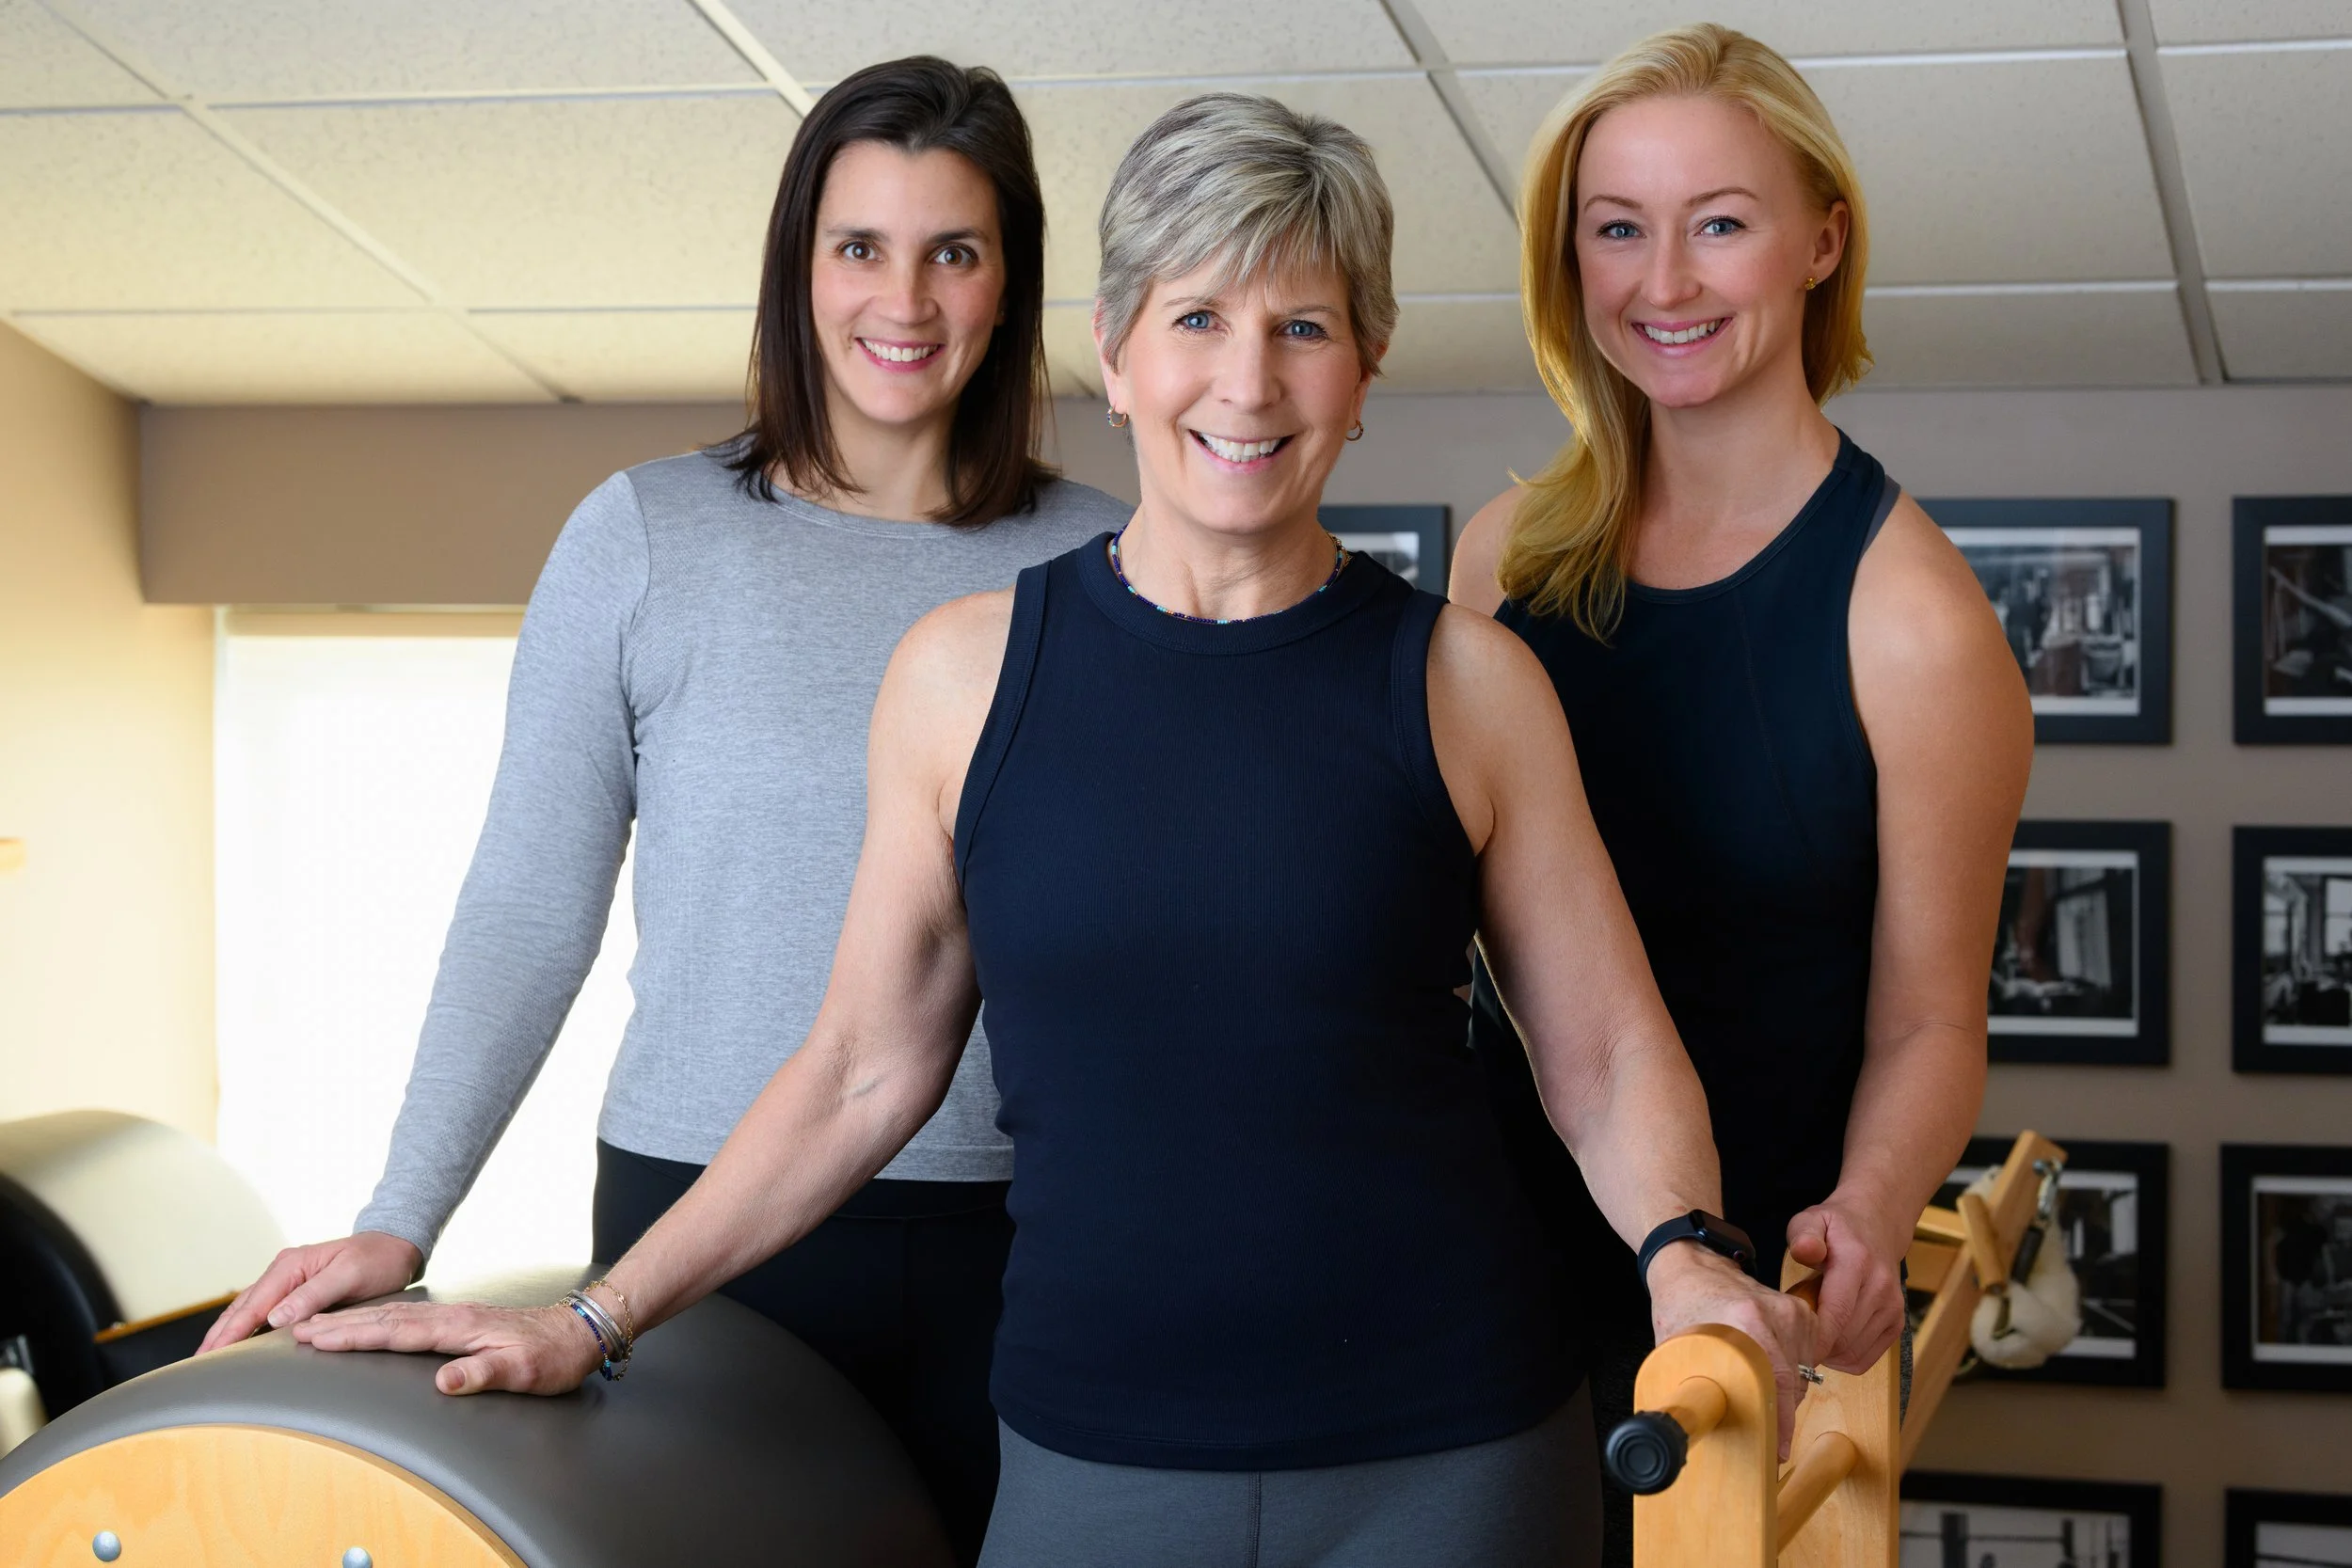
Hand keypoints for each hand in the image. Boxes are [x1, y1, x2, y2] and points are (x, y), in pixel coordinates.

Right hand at [199, 1231, 424, 1353]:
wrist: (395, 1246)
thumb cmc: (378, 1260)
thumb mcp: (350, 1275)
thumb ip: (313, 1295)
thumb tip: (274, 1318)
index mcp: (291, 1266)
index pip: (252, 1306)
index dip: (230, 1334)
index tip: (210, 1358)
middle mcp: (283, 1269)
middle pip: (241, 1307)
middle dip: (218, 1336)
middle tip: (195, 1366)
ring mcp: (287, 1278)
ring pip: (247, 1308)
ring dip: (226, 1332)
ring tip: (207, 1358)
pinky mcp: (295, 1287)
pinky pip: (262, 1308)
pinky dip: (244, 1325)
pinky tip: (237, 1342)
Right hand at [290, 1299, 604, 1395]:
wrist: (579, 1331)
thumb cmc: (553, 1355)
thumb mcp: (525, 1371)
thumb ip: (484, 1373)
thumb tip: (443, 1382)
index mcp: (460, 1327)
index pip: (395, 1331)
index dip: (353, 1335)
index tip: (315, 1337)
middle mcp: (452, 1316)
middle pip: (385, 1318)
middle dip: (340, 1324)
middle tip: (297, 1329)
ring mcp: (455, 1316)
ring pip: (394, 1315)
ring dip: (355, 1319)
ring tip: (318, 1325)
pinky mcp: (460, 1321)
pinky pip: (409, 1317)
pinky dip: (380, 1319)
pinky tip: (369, 1323)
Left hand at [1647, 1243, 1817, 1459]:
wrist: (1694, 1266)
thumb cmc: (1681, 1304)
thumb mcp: (1673, 1349)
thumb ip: (1686, 1389)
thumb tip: (1683, 1435)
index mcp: (1745, 1321)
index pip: (1778, 1384)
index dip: (1778, 1425)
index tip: (1776, 1452)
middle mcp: (1776, 1314)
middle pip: (1792, 1385)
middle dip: (1778, 1417)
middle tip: (1761, 1435)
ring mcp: (1792, 1312)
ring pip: (1802, 1376)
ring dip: (1784, 1397)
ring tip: (1756, 1396)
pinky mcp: (1802, 1314)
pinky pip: (1807, 1360)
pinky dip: (1791, 1375)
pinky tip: (1766, 1373)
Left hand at [1785, 1200, 1907, 1373]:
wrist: (1878, 1226)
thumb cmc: (1837, 1228)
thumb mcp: (1812, 1219)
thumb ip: (1803, 1234)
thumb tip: (1805, 1251)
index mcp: (1857, 1262)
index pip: (1837, 1313)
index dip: (1813, 1338)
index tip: (1788, 1344)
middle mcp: (1881, 1288)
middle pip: (1844, 1339)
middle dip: (1814, 1345)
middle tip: (1791, 1336)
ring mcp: (1893, 1308)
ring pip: (1854, 1353)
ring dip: (1827, 1354)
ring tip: (1809, 1335)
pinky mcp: (1896, 1323)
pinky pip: (1866, 1358)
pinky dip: (1843, 1359)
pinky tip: (1828, 1343)